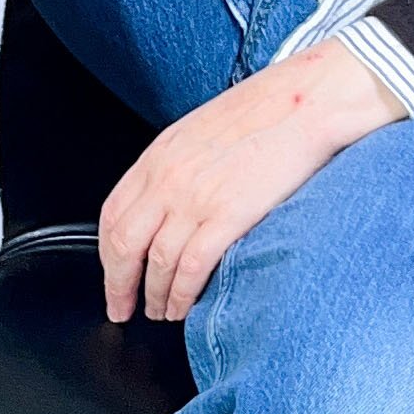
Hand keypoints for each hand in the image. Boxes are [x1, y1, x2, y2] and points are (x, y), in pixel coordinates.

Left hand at [99, 41, 403, 325]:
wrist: (307, 101)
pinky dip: (181, 294)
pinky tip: (183, 305)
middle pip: (124, 245)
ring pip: (156, 263)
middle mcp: (168, 177)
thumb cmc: (264, 113)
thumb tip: (164, 205)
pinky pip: (190, 268)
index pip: (112, 215)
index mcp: (159, 155)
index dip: (106, 255)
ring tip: (161, 311)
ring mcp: (195, 198)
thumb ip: (176, 166)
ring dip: (154, 296)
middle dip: (118, 285)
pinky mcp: (227, 215)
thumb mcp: (201, 131)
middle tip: (122, 308)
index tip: (111, 276)